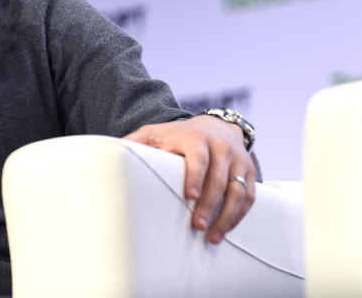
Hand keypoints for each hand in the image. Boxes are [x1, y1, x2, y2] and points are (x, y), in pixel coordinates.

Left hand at [124, 115, 256, 243]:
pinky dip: (238, 215)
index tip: (189, 196)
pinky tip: (226, 229)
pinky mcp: (249, 172)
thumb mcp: (155, 133)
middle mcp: (222, 148)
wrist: (215, 125)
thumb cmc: (178, 135)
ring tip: (212, 236)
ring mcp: (238, 160)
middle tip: (197, 226)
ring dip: (226, 216)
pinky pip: (249, 197)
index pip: (199, 157)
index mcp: (197, 138)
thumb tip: (112, 153)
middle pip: (219, 179)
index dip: (195, 176)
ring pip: (238, 191)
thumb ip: (136, 142)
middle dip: (209, 204)